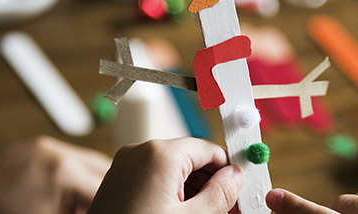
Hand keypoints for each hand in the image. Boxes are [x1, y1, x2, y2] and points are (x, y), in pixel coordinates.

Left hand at [0, 136, 111, 213]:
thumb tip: (103, 209)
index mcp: (63, 173)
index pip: (110, 189)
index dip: (120, 205)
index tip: (123, 210)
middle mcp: (56, 152)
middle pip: (106, 169)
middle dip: (113, 192)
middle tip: (111, 207)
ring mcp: (41, 146)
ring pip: (86, 163)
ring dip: (92, 184)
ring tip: (84, 207)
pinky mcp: (28, 148)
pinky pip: (63, 159)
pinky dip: (71, 178)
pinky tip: (62, 200)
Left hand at [87, 138, 243, 213]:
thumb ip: (220, 194)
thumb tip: (235, 176)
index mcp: (160, 154)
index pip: (209, 150)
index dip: (229, 172)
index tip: (241, 192)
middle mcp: (139, 152)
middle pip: (191, 160)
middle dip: (211, 185)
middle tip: (227, 211)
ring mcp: (125, 166)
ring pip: (173, 171)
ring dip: (192, 192)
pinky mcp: (117, 181)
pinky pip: (153, 179)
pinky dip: (171, 195)